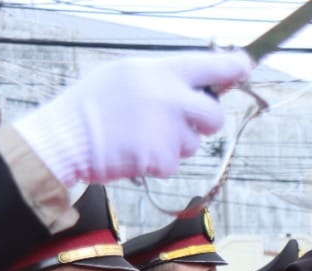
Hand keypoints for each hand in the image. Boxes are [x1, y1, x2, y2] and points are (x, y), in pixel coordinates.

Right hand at [13, 51, 251, 184]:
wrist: (66, 136)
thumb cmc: (94, 103)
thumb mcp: (125, 73)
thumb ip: (164, 76)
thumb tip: (199, 82)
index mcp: (159, 72)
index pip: (209, 66)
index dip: (233, 67)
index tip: (245, 65)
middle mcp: (169, 99)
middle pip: (215, 115)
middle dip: (207, 121)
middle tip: (186, 120)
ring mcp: (167, 131)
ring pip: (193, 143)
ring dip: (176, 142)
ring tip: (141, 133)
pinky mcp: (161, 159)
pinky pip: (174, 163)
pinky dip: (159, 161)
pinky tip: (135, 149)